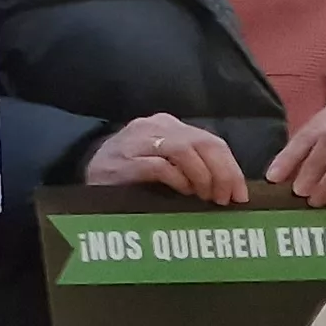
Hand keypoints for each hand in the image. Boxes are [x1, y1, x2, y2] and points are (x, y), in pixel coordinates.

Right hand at [84, 114, 248, 205]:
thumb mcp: (163, 162)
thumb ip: (190, 165)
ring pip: (184, 151)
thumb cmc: (129, 175)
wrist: (85, 174)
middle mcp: (154, 127)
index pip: (211, 141)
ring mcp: (137, 142)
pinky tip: (184, 193)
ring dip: (203, 177)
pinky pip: (161, 167)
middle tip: (226, 199)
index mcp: (168, 126)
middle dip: (222, 173)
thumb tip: (228, 187)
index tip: (240, 195)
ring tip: (207, 198)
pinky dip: (178, 180)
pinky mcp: (124, 162)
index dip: (231, 168)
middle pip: (202, 143)